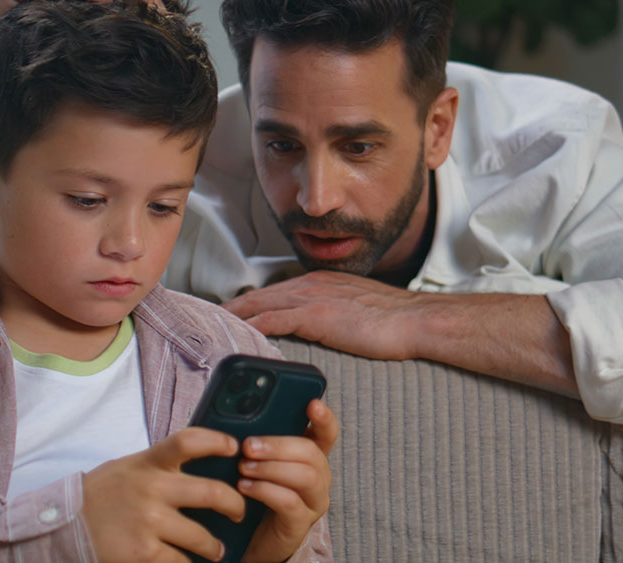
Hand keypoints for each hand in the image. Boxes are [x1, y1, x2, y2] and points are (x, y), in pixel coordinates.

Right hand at [80, 427, 244, 562]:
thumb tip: (203, 464)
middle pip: (212, 493)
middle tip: (238, 513)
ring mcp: (149, 522)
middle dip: (235, 506)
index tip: (234, 447)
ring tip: (216, 550)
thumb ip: (161, 465)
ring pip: (202, 537)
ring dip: (215, 547)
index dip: (217, 441)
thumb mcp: (130, 467)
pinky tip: (189, 562)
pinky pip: (181, 562)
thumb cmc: (103, 493)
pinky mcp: (143, 553)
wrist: (65, 523)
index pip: (189, 441)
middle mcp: (152, 489)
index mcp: (149, 463)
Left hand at [222, 271, 425, 359]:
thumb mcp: (355, 310)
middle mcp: (309, 284)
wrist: (418, 320)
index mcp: (318, 283)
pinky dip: (250, 328)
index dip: (246, 306)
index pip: (271, 293)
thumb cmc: (395, 321)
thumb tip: (319, 330)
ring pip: (258, 306)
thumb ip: (332, 315)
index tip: (227, 318)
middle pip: (257, 296)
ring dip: (232, 320)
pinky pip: (272, 320)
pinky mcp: (315, 315)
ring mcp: (311, 298)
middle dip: (230, 311)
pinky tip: (235, 338)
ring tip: (209, 334)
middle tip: (204, 325)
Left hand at [240, 399, 338, 562]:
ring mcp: (313, 501)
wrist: (249, 537)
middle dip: (279, 445)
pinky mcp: (300, 523)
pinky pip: (290, 502)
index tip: (313, 403)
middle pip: (311, 452)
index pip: (327, 433)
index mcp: (310, 456)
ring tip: (244, 467)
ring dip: (271, 468)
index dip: (324, 418)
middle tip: (249, 445)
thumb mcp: (257, 462)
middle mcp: (319, 477)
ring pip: (305, 476)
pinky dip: (266, 491)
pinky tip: (245, 487)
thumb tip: (236, 418)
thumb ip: (257, 441)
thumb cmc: (253, 492)